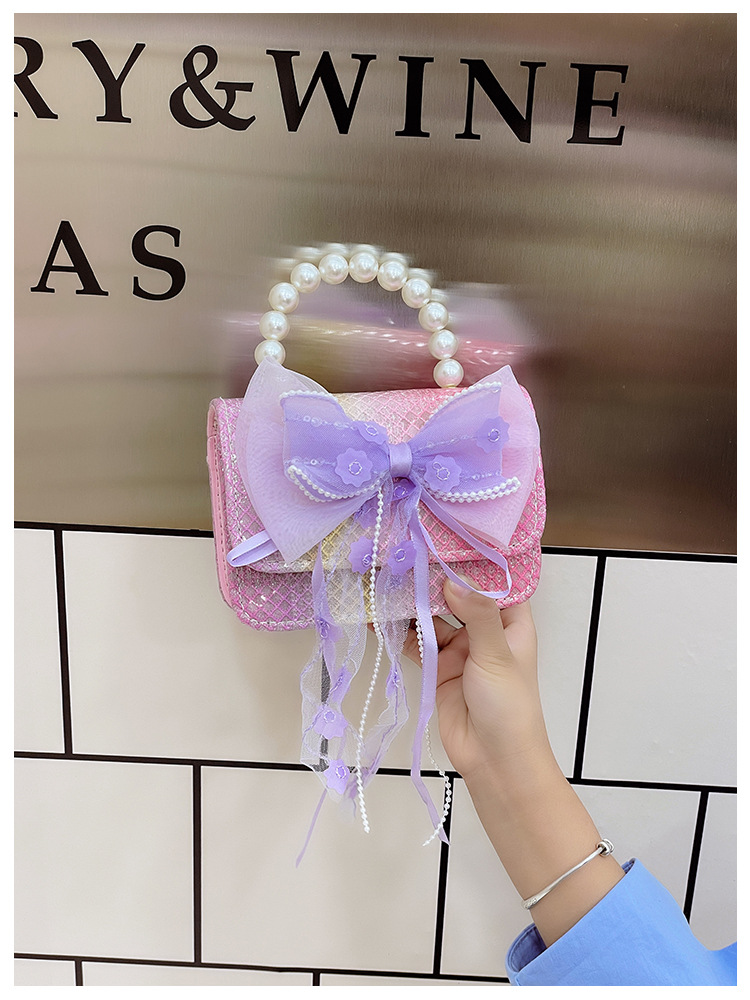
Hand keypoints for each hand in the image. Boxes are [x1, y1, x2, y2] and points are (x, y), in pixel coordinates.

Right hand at [404, 577, 623, 944]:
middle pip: (456, 596)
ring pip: (433, 617)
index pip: (492, 580)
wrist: (495, 762)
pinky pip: (416, 642)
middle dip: (432, 579)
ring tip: (384, 579)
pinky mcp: (437, 669)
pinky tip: (377, 615)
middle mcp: (485, 630)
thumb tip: (450, 580)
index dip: (470, 560)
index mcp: (512, 622)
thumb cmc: (509, 706)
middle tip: (402, 554)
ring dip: (411, 604)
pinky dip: (399, 630)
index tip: (442, 536)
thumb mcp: (496, 655)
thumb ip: (477, 615)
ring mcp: (460, 650)